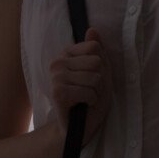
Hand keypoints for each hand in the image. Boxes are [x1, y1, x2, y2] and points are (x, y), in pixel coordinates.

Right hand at [48, 29, 109, 145]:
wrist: (79, 127)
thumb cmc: (91, 99)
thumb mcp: (100, 72)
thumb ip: (97, 51)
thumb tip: (92, 30)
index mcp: (67, 54)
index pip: (95, 47)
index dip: (102, 66)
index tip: (93, 78)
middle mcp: (58, 63)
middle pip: (96, 62)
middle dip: (100, 80)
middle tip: (91, 91)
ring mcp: (56, 77)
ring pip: (94, 78)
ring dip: (96, 92)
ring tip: (87, 99)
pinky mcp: (58, 93)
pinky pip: (88, 92)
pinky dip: (91, 101)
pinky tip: (84, 106)